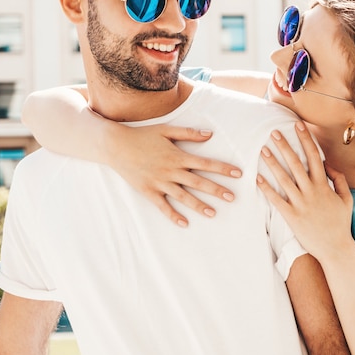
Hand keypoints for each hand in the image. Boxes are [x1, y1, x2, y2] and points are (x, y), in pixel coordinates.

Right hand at [114, 124, 241, 226]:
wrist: (116, 146)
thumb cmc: (143, 135)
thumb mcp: (166, 130)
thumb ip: (188, 133)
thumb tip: (210, 134)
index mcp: (177, 156)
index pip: (205, 163)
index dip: (222, 168)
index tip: (238, 174)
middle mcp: (171, 171)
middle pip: (198, 182)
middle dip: (216, 190)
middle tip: (233, 198)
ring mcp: (160, 182)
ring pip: (183, 196)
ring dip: (199, 205)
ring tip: (214, 213)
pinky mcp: (149, 191)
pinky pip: (163, 206)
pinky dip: (173, 215)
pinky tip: (184, 223)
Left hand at [256, 121, 354, 261]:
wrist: (336, 248)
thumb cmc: (341, 223)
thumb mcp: (346, 199)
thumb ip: (339, 179)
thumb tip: (329, 164)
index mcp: (324, 185)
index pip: (315, 156)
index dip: (306, 139)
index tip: (298, 125)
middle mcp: (312, 192)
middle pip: (296, 163)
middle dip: (285, 146)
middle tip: (273, 132)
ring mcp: (301, 204)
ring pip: (284, 179)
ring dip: (273, 163)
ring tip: (263, 150)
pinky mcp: (292, 217)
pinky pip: (277, 200)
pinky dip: (267, 188)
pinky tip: (257, 178)